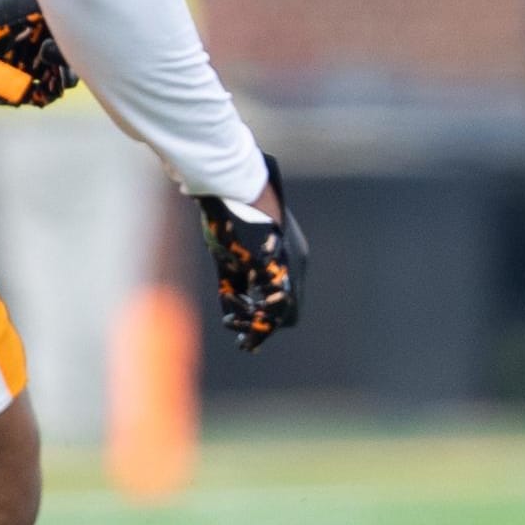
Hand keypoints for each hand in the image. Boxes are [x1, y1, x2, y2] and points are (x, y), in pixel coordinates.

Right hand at [197, 153, 304, 350]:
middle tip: (244, 340)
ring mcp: (289, 262)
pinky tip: (236, 320)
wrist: (232, 184)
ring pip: (285, 311)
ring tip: (237, 328)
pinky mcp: (275, 262)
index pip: (285, 298)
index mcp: (287, 257)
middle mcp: (295, 262)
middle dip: (265, 328)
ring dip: (259, 327)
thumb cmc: (229, 216)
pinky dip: (256, 318)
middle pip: (292, 311)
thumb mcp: (231, 257)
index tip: (246, 330)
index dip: (266, 319)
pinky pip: (273, 303)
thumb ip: (234, 284)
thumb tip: (230, 313)